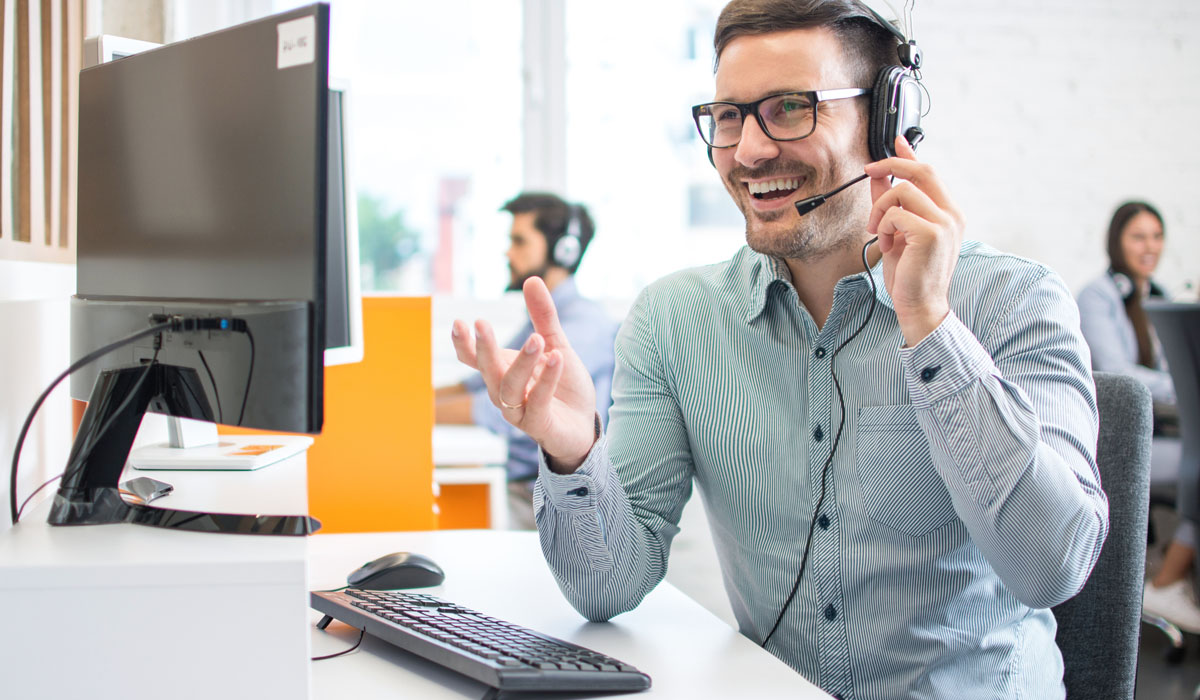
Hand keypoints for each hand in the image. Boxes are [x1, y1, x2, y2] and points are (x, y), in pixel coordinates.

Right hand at [451, 277, 597, 471]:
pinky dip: (545, 380)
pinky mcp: (539, 425)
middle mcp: (504, 392)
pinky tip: (556, 359)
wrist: (584, 425)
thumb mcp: (556, 345)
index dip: (464, 344)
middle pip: (487, 371)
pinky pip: (537, 402)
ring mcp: (519, 412)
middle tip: (481, 323)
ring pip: (508, 388)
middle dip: (483, 348)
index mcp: (502, 372)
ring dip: (521, 363)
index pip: (474, 359)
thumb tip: (532, 279)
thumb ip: (544, 316)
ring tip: (537, 340)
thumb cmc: (564, 387)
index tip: (459, 323)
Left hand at [864, 135, 964, 345]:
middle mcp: (952, 214)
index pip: (930, 173)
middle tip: (870, 171)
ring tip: (879, 233)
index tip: (896, 141)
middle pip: (922, 171)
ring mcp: (945, 223)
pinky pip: (896, 214)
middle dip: (891, 165)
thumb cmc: (910, 275)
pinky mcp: (931, 233)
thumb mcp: (897, 234)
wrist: (920, 306)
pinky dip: (882, 227)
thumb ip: (891, 205)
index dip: (910, 155)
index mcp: (948, 213)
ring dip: (880, 210)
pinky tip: (886, 246)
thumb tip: (878, 177)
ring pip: (902, 192)